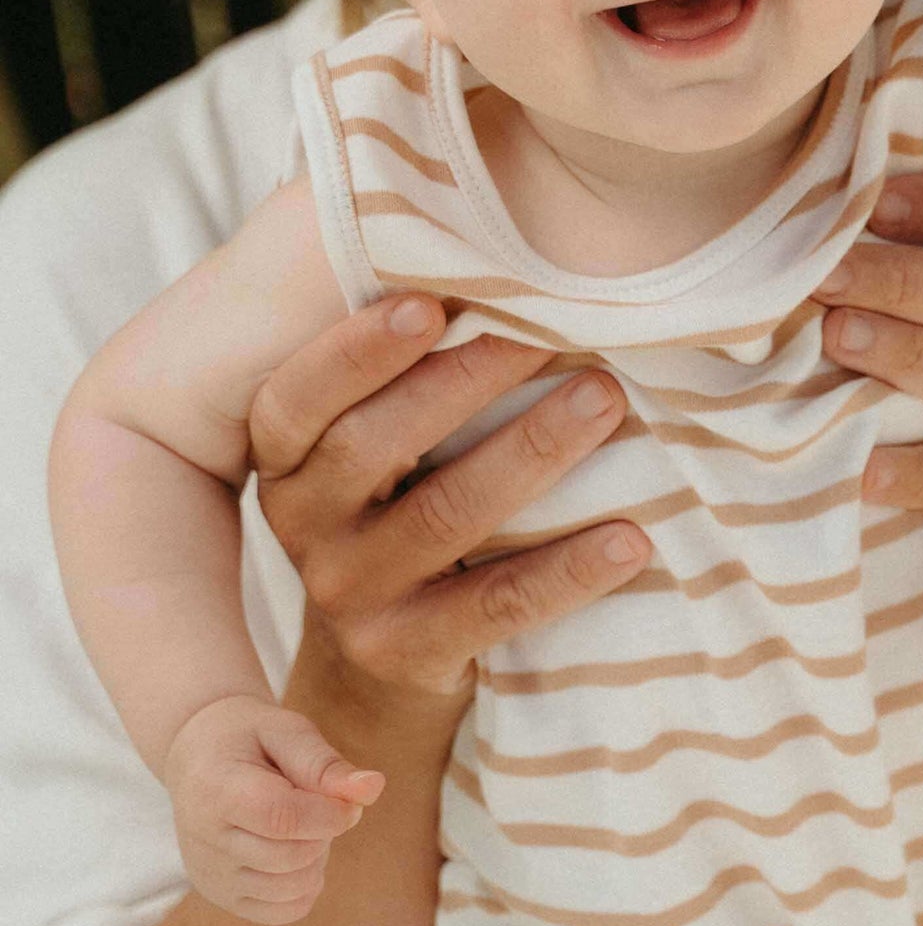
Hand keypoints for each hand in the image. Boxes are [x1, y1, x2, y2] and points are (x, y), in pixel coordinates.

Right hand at [164, 695, 383, 925]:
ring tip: (300, 826)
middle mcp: (203, 841)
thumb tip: (373, 788)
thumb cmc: (248, 739)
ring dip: (316, 859)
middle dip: (324, 831)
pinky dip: (305, 885)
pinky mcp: (222, 896)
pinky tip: (294, 852)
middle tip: (314, 803)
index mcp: (213, 791)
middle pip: (293, 856)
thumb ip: (325, 764)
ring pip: (293, 888)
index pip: (282, 819)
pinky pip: (285, 911)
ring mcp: (210, 874)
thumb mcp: (285, 732)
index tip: (349, 799)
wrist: (196, 758)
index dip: (330, 813)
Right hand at [248, 294, 652, 712]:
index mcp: (287, 463)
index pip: (299, 398)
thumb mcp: (370, 458)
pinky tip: (633, 537)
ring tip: (607, 399)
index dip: (356, 350)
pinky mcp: (410, 653)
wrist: (378, 674)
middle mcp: (304, 527)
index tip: (428, 301)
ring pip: (446, 515)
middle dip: (468, 379)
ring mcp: (352, 597)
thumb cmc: (396, 517)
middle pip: (374, 445)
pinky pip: (499, 605)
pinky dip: (570, 570)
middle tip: (552, 328)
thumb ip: (398, 376)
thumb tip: (481, 251)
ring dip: (533, 450)